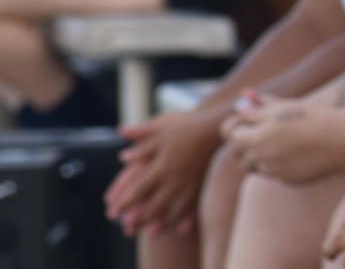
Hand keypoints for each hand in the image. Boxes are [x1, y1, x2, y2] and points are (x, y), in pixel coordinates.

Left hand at [103, 110, 222, 236]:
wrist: (216, 128)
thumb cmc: (188, 126)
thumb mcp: (161, 128)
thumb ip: (140, 139)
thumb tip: (122, 155)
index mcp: (161, 166)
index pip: (138, 189)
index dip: (124, 202)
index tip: (112, 212)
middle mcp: (174, 179)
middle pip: (153, 205)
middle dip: (139, 218)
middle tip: (127, 228)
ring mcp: (188, 184)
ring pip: (172, 210)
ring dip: (160, 223)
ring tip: (150, 233)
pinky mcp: (201, 184)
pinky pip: (190, 207)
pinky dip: (182, 218)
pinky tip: (180, 227)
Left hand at [225, 96, 344, 182]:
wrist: (342, 140)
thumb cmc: (312, 118)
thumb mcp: (282, 107)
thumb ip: (257, 109)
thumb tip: (241, 107)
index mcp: (257, 138)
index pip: (229, 133)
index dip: (235, 123)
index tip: (246, 118)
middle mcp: (262, 158)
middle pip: (239, 152)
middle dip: (246, 141)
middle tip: (262, 129)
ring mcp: (275, 172)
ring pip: (256, 165)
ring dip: (261, 155)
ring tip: (281, 141)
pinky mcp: (288, 180)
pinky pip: (274, 172)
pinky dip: (279, 163)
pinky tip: (298, 151)